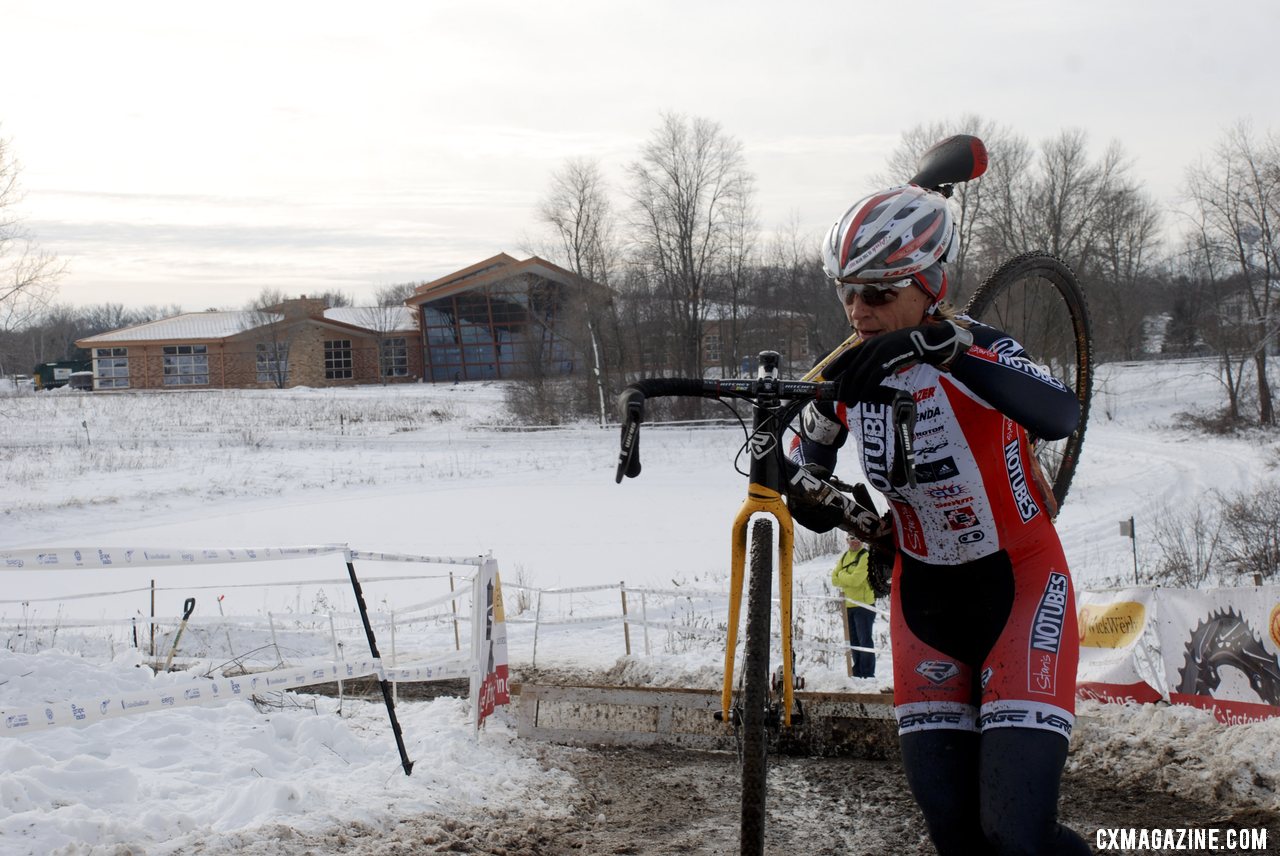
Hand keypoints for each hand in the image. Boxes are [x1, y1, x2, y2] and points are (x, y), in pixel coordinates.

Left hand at [832, 321, 972, 404]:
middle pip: (852, 367)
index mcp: (871, 343)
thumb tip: (867, 370)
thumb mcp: (888, 348)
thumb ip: (877, 356)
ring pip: (861, 373)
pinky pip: (874, 377)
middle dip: (843, 383)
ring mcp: (880, 353)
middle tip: (838, 396)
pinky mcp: (890, 360)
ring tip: (848, 401)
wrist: (928, 341)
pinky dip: (866, 388)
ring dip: (853, 389)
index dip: (836, 365)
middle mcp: (872, 346)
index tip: (826, 375)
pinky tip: (862, 397)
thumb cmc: (909, 347)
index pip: (848, 355)